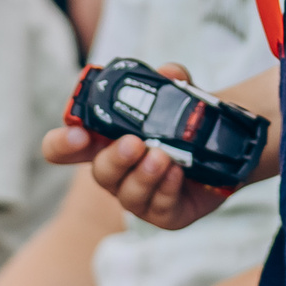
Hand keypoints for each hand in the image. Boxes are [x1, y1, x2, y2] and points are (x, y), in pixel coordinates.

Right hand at [40, 61, 231, 229]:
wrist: (223, 147)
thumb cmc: (187, 121)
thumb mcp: (182, 95)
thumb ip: (172, 80)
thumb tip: (168, 72)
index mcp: (107, 141)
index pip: (68, 147)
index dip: (62, 144)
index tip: (77, 133)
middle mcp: (119, 171)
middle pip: (100, 172)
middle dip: (114, 158)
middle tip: (133, 143)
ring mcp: (141, 195)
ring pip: (128, 195)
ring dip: (143, 175)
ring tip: (161, 157)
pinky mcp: (166, 213)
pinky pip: (160, 208)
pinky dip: (167, 189)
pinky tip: (178, 173)